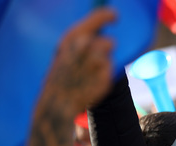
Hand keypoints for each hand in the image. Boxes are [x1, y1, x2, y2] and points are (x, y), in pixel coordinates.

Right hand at [28, 8, 115, 145]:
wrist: (59, 101)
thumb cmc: (62, 74)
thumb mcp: (66, 52)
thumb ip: (82, 39)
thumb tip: (102, 29)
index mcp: (72, 37)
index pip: (98, 18)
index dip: (109, 15)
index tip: (116, 16)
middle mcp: (86, 47)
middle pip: (109, 42)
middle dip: (105, 49)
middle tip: (95, 58)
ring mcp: (97, 62)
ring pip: (110, 56)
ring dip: (104, 61)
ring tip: (90, 71)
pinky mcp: (106, 77)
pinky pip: (110, 69)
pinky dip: (104, 74)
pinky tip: (92, 81)